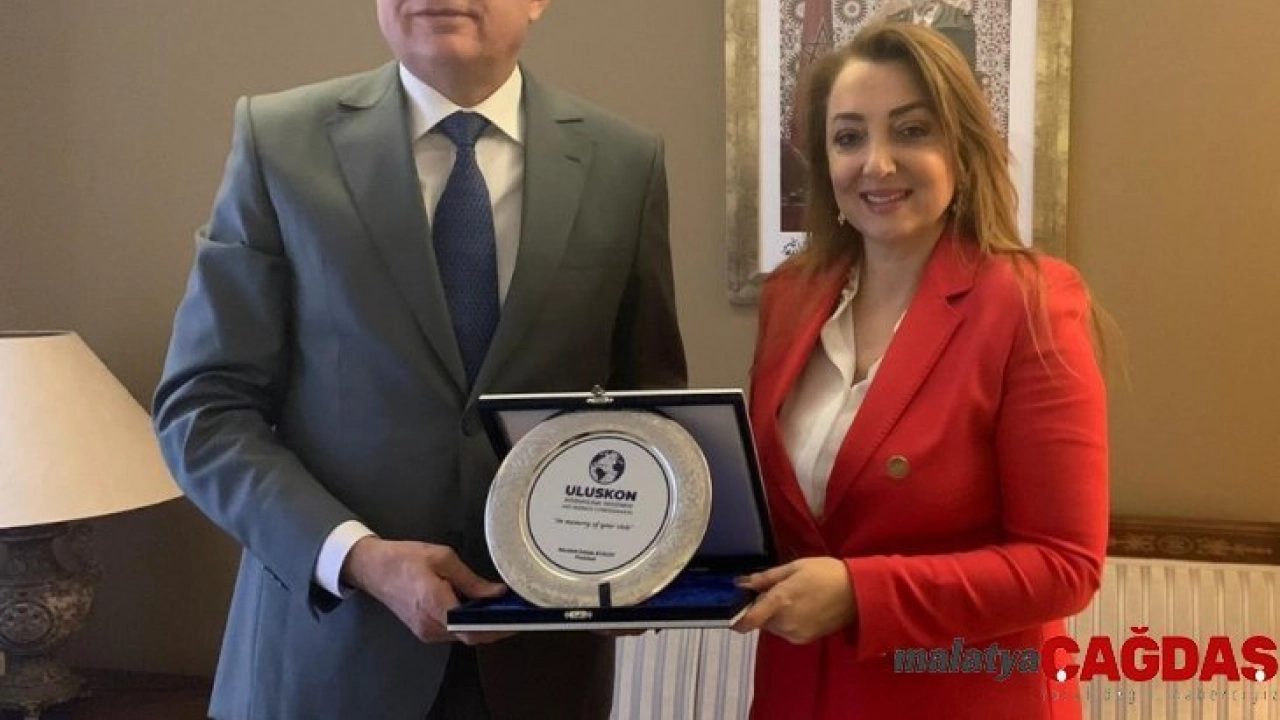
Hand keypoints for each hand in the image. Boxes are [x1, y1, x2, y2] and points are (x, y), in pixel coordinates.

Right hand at [342, 537, 510, 645]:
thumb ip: (471, 580)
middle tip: (515, 614)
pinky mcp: (424, 631)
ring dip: (481, 626)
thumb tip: (496, 593)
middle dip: (495, 627)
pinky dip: (467, 624)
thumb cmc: (404, 559)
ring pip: (462, 636)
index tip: (516, 621)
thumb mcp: (443, 558)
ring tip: (501, 610)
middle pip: (470, 636)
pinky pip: (452, 632)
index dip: (497, 629)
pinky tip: (478, 610)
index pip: (472, 629)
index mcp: (434, 604)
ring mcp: (425, 631)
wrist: (373, 568)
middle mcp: (430, 624)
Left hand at [731, 557, 856, 643]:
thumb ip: (765, 578)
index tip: (732, 614)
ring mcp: (795, 633)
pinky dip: (787, 622)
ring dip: (775, 615)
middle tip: (777, 591)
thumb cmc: (825, 573)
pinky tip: (802, 608)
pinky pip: (786, 631)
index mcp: (780, 601)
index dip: (737, 619)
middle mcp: (785, 622)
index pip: (749, 620)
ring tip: (794, 598)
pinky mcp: (805, 639)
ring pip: (773, 626)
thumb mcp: (793, 567)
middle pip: (760, 620)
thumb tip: (740, 582)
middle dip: (762, 608)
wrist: (857, 593)